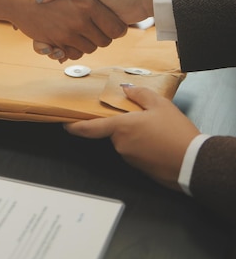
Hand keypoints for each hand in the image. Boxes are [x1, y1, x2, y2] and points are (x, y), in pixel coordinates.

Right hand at [0, 0, 132, 60]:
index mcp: (89, 1)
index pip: (117, 28)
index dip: (116, 26)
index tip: (110, 19)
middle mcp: (79, 20)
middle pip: (105, 41)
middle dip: (103, 35)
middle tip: (96, 24)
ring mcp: (65, 33)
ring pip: (88, 49)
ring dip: (87, 42)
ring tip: (80, 28)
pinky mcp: (52, 41)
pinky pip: (70, 53)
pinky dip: (71, 48)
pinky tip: (67, 35)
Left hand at [64, 85, 199, 189]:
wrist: (192, 163)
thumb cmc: (175, 132)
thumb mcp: (160, 105)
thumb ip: (140, 95)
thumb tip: (126, 90)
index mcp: (121, 128)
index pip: (91, 128)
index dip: (76, 126)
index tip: (66, 124)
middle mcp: (121, 145)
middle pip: (115, 131)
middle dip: (126, 124)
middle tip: (147, 117)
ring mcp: (130, 159)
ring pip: (127, 141)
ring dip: (137, 134)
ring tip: (159, 129)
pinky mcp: (140, 168)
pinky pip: (137, 151)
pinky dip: (144, 145)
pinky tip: (161, 141)